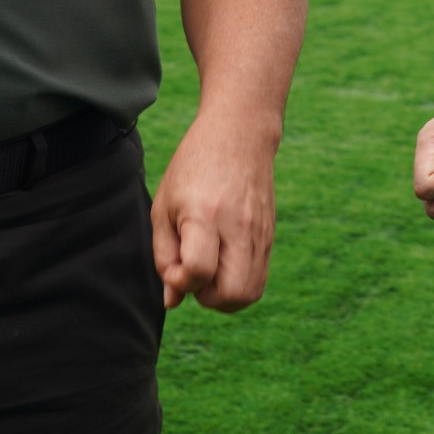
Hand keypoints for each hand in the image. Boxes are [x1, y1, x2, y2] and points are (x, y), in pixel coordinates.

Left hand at [150, 109, 279, 311]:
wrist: (240, 134)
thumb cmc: (193, 168)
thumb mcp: (164, 205)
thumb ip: (163, 254)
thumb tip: (172, 299)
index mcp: (206, 214)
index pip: (198, 271)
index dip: (180, 281)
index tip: (173, 267)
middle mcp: (238, 226)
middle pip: (232, 294)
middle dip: (207, 298)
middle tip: (194, 274)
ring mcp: (259, 233)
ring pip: (249, 293)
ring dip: (224, 296)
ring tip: (209, 271)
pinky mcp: (270, 236)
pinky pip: (258, 280)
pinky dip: (239, 285)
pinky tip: (223, 264)